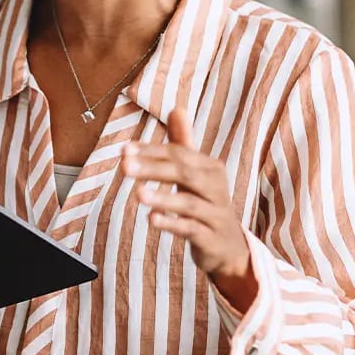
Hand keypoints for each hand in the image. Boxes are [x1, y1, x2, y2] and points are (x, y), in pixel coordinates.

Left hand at [121, 109, 258, 309]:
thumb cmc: (206, 204)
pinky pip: (192, 230)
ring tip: (138, 194)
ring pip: (189, 204)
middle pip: (185, 173)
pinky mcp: (211, 239)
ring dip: (163, 198)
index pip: (179, 154)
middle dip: (154, 168)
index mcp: (210, 169)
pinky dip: (173, 224)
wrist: (230, 247)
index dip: (152, 151)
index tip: (124, 150)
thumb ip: (183, 144)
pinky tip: (152, 220)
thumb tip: (177, 107)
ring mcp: (216, 214)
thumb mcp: (196, 174)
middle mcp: (216, 188)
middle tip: (125, 166)